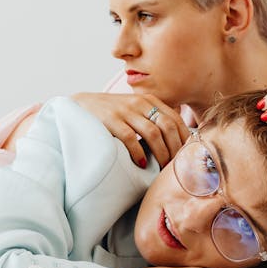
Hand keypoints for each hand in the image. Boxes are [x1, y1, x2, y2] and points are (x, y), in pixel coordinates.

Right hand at [71, 93, 189, 168]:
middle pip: (167, 127)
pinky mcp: (111, 120)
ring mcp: (125, 111)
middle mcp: (140, 103)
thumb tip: (175, 142)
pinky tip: (141, 163)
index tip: (185, 156)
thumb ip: (152, 118)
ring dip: (160, 153)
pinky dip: (138, 152)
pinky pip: (130, 138)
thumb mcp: (135, 109)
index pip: (175, 120)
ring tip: (161, 167)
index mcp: (149, 100)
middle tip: (174, 166)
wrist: (81, 105)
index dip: (183, 139)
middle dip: (174, 149)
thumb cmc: (112, 113)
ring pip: (153, 133)